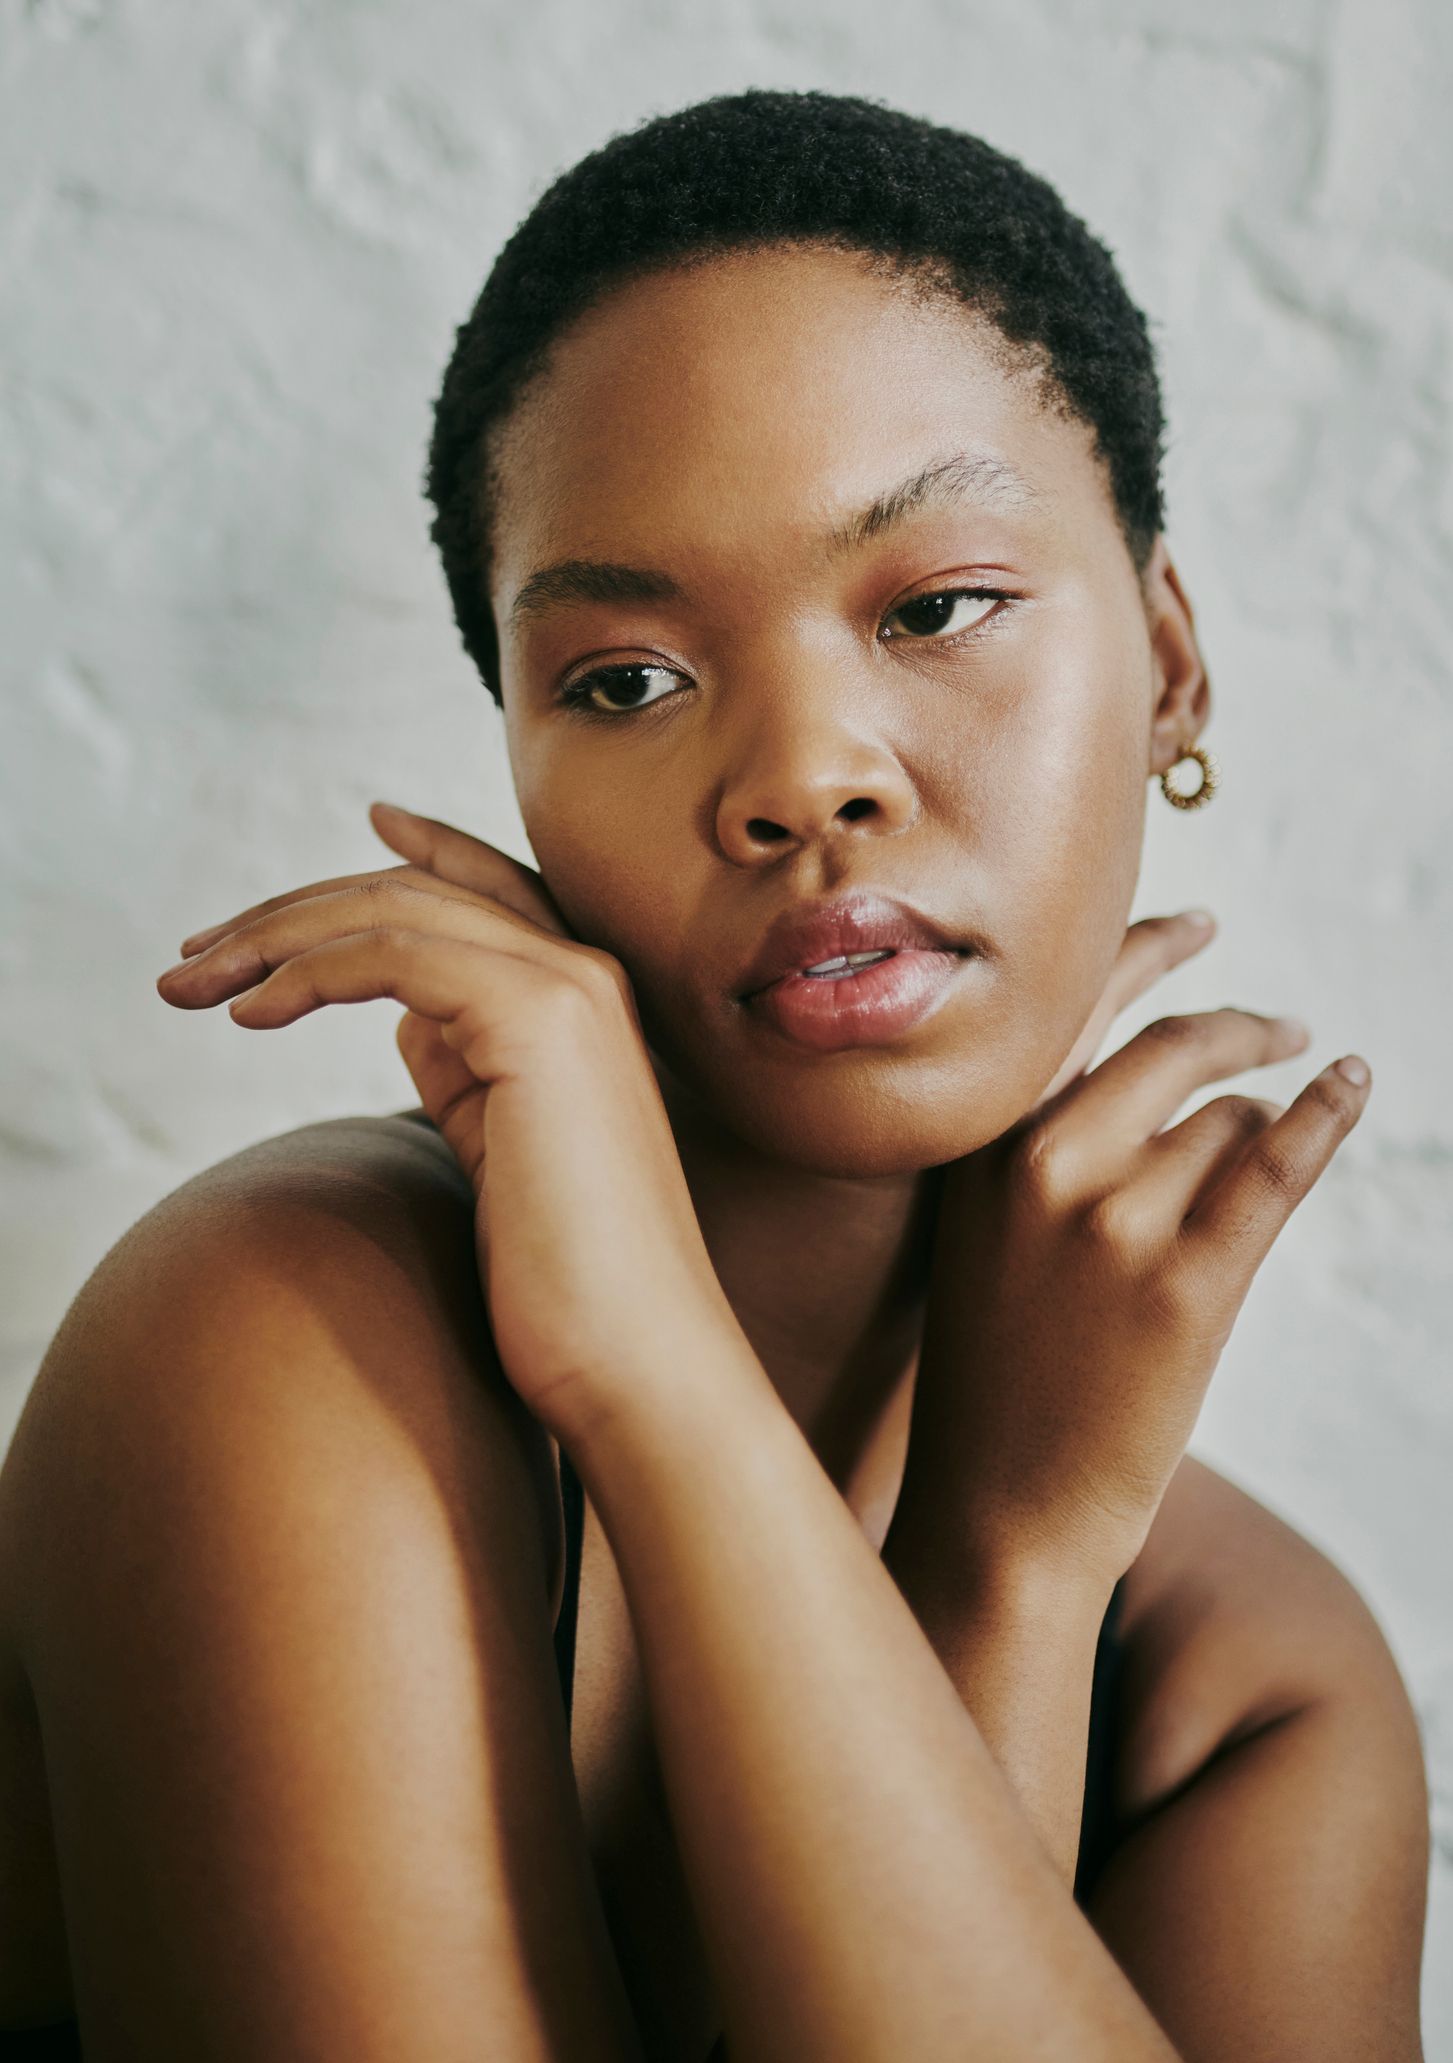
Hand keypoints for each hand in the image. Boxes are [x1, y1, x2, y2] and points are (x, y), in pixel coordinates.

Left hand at [157, 806, 748, 1444]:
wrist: (637, 1357)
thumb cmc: (567, 1278)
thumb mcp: (501, 1145)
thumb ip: (463, 1065)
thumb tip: (406, 1017)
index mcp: (587, 999)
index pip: (491, 886)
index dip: (425, 848)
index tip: (367, 822)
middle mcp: (586, 973)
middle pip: (415, 893)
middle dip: (290, 912)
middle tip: (195, 956)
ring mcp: (569, 990)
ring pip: (394, 910)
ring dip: (275, 936)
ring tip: (195, 981)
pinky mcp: (538, 1021)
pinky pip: (394, 956)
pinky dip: (310, 970)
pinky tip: (255, 1011)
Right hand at [890, 912, 1371, 1585]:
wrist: (999, 1509)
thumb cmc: (994, 1375)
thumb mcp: (982, 1235)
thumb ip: (1042, 1144)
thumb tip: (1184, 1068)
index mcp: (979, 1146)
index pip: (1070, 1009)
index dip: (1145, 951)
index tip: (1197, 923)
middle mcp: (1038, 1163)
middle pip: (1169, 1046)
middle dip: (1238, 1029)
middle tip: (1279, 1028)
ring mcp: (1111, 1223)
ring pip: (1225, 1120)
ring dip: (1257, 1128)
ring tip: (1255, 1167)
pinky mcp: (1184, 1286)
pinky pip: (1272, 1169)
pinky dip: (1321, 1117)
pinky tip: (1346, 1084)